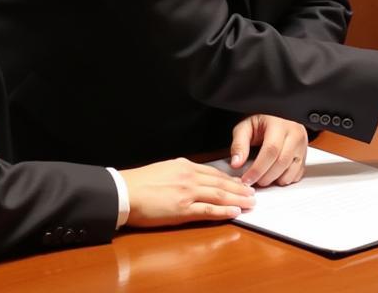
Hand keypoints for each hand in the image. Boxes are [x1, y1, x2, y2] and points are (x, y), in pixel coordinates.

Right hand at [121, 158, 255, 226]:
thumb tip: (192, 177)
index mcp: (185, 166)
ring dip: (237, 199)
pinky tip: (235, 212)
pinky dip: (223, 211)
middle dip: (239, 188)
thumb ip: (181, 172)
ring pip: (219, 195)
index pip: (214, 172)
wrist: (124, 191)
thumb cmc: (140, 182)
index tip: (241, 183)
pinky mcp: (182, 209)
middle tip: (253, 193)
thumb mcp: (165, 169)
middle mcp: (190, 177)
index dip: (230, 179)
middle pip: (221, 182)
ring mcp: (188, 193)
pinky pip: (207, 210)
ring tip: (250, 203)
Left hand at [230, 114, 307, 186]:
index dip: (258, 168)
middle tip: (253, 180)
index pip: (271, 150)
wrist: (276, 117)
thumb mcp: (245, 127)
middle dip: (265, 177)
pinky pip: (297, 174)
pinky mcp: (305, 154)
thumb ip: (239, 144)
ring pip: (291, 170)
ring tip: (263, 176)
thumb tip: (236, 163)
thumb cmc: (261, 122)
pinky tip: (275, 173)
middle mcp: (295, 133)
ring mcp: (302, 144)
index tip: (247, 179)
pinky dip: (285, 179)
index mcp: (279, 124)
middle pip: (282, 162)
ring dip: (275, 179)